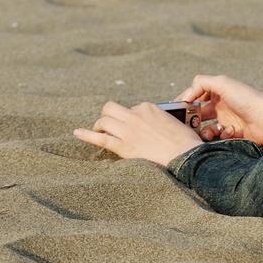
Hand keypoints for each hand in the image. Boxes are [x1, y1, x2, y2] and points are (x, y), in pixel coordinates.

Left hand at [74, 101, 202, 166]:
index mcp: (149, 107)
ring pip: (104, 121)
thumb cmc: (184, 140)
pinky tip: (77, 132)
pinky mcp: (123, 146)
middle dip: (108, 114)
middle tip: (110, 124)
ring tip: (101, 131)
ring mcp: (128, 130)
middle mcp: (136, 115)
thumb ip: (160, 118)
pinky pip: (99, 138)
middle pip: (111, 108)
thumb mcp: (175, 121)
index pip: (132, 108)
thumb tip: (156, 124)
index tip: (135, 126)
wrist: (185, 155)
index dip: (131, 117)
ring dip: (100, 125)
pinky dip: (86, 134)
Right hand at [175, 74, 262, 146]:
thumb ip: (201, 83)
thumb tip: (187, 96)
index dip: (186, 102)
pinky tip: (229, 132)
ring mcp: (227, 121)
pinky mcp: (232, 135)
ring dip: (204, 131)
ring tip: (209, 132)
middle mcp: (222, 106)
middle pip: (198, 115)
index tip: (176, 110)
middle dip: (191, 121)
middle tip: (186, 126)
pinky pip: (217, 138)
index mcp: (219, 93)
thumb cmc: (247, 99)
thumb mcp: (223, 83)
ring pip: (205, 129)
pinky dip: (220, 136)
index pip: (196, 96)